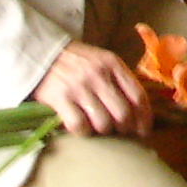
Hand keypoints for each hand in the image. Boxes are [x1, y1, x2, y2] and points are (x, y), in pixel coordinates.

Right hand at [32, 40, 152, 136]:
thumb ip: (120, 80)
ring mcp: (79, 87)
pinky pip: (80, 126)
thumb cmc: (77, 61)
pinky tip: (82, 127)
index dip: (144, 118)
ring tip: (100, 127)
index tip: (144, 131)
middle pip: (123, 113)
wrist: (42, 54)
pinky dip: (84, 132)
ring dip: (104, 131)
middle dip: (125, 128)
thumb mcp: (103, 61)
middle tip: (120, 131)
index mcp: (113, 64)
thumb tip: (138, 111)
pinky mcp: (61, 98)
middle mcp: (99, 75)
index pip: (138, 96)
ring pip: (103, 123)